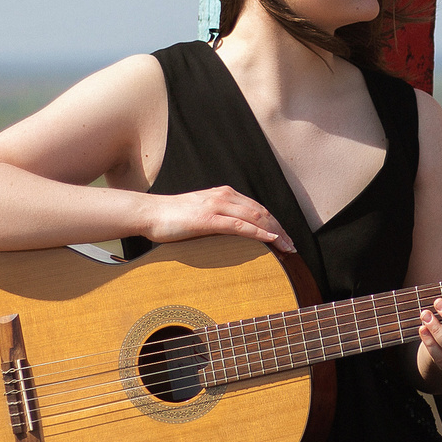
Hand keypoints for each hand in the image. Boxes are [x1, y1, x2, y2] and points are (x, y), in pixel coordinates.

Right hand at [141, 186, 292, 251]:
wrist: (149, 213)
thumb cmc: (171, 218)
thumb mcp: (200, 214)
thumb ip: (217, 218)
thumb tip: (231, 233)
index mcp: (224, 194)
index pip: (257, 208)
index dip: (274, 223)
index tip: (284, 238)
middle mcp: (224, 196)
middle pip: (262, 212)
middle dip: (280, 229)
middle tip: (292, 246)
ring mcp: (217, 206)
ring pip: (255, 217)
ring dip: (275, 233)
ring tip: (287, 247)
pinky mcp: (209, 219)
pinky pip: (240, 226)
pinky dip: (259, 233)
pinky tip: (271, 240)